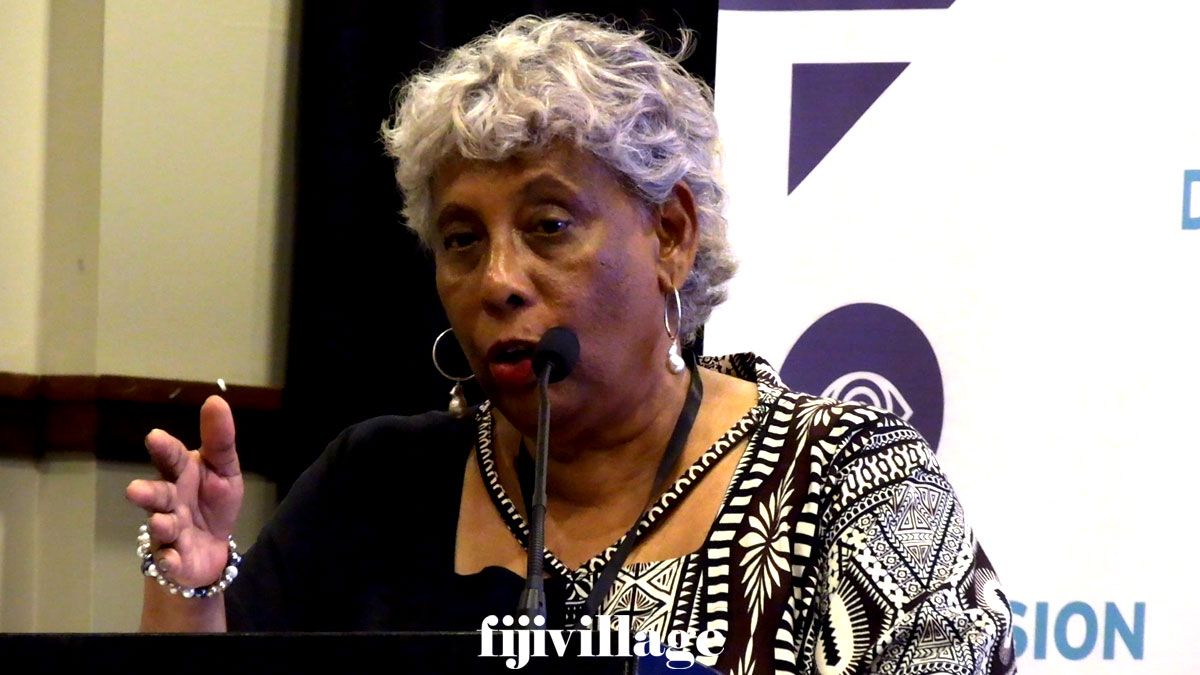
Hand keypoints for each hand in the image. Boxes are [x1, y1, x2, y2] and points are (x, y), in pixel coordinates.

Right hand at [126, 395, 244, 588]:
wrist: (213, 547)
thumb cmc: (212, 500)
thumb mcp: (224, 468)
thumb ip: (219, 439)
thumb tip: (215, 399)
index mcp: (180, 474)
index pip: (170, 458)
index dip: (164, 449)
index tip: (155, 437)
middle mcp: (169, 500)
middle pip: (157, 495)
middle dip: (147, 492)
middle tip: (135, 490)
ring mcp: (169, 530)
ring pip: (160, 527)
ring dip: (159, 524)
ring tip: (160, 522)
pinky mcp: (174, 559)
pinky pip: (169, 561)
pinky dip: (169, 561)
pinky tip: (170, 559)